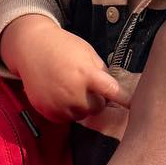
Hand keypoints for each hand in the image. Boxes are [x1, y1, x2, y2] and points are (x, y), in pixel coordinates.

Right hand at [0, 17, 123, 123]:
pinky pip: (66, 118)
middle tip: (86, 84)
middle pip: (98, 107)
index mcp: (86, 74)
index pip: (113, 92)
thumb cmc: (62, 46)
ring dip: (81, 105)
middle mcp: (73, 92)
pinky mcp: (48, 111)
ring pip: (82, 115)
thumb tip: (112, 90)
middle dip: (96, 98)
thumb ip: (100, 71)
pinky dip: (66, 110)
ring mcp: (59, 103)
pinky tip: (60, 94)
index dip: (125, 99)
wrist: (31, 48)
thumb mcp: (87, 52)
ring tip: (70, 87)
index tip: (135, 106)